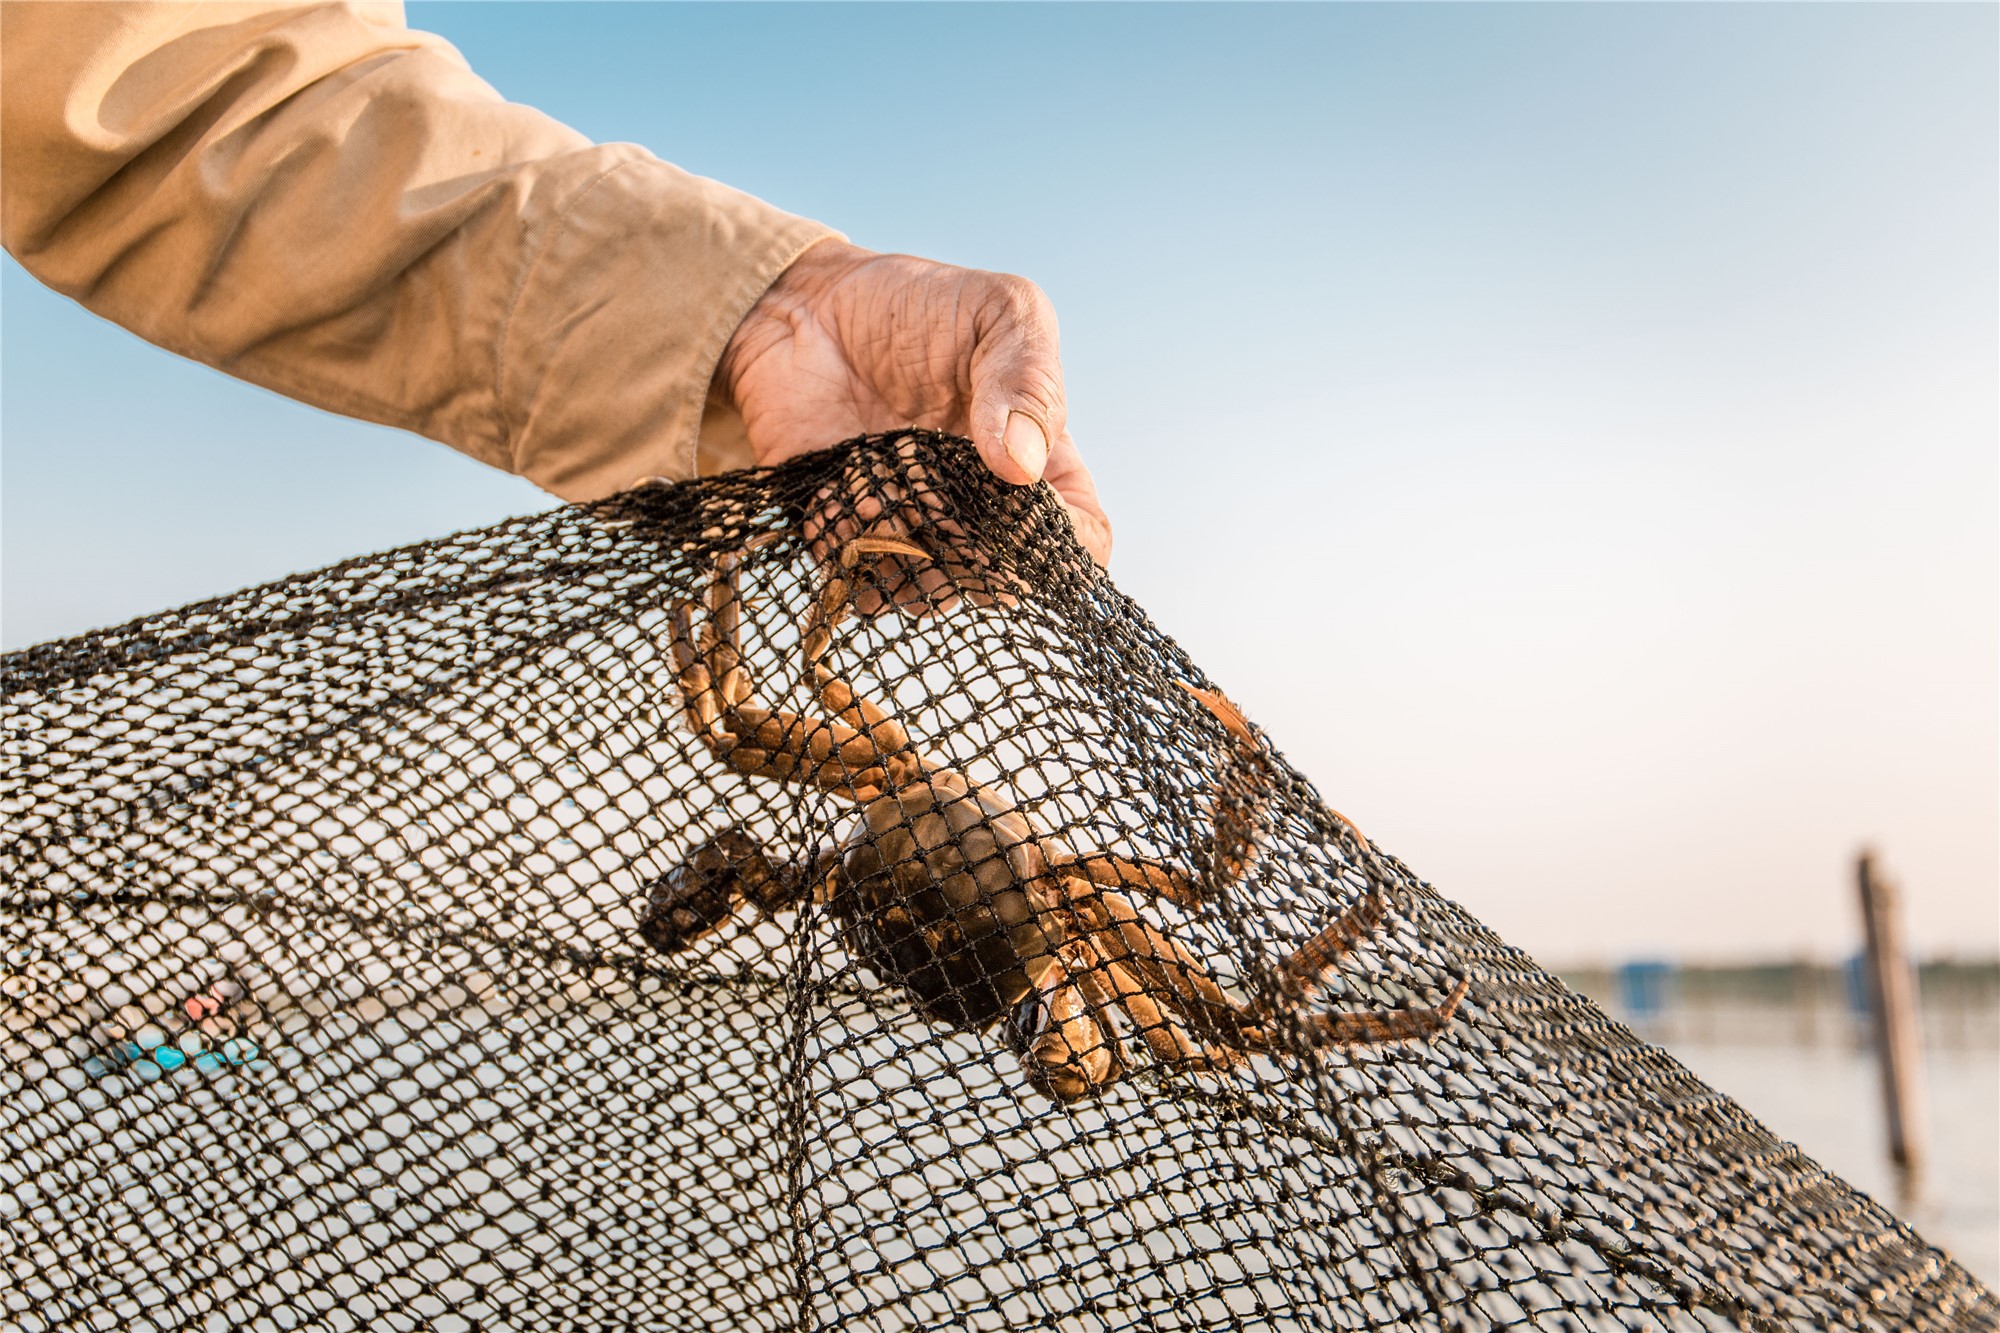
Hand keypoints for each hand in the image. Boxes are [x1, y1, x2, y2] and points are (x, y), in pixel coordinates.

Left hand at [711, 240, 1112, 567]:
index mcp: (1037, 462)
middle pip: (1001, 581)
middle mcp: (979, 510)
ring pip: (930, 593)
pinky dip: (850, 556)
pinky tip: (841, 502)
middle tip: (934, 500)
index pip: (1081, 536)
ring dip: (908, 560)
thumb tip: (1020, 469)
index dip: (1063, 544)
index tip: (1023, 511)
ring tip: (877, 493)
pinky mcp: (847, 536)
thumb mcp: (999, 312)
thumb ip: (1026, 378)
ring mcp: (913, 529)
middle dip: (972, 556)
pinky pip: (856, 579)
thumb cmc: (916, 305)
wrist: (806, 304)